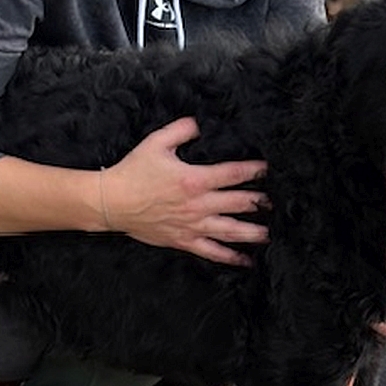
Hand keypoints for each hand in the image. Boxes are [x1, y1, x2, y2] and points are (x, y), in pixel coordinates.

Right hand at [100, 116, 269, 265]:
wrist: (112, 202)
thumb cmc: (133, 172)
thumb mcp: (156, 142)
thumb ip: (181, 130)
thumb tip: (198, 124)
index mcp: (194, 179)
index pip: (233, 174)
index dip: (254, 171)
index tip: (266, 169)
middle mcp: (198, 204)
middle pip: (239, 203)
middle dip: (259, 202)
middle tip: (273, 202)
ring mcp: (193, 225)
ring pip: (230, 231)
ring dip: (252, 232)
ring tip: (267, 233)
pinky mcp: (184, 240)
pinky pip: (212, 252)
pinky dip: (230, 257)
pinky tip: (245, 260)